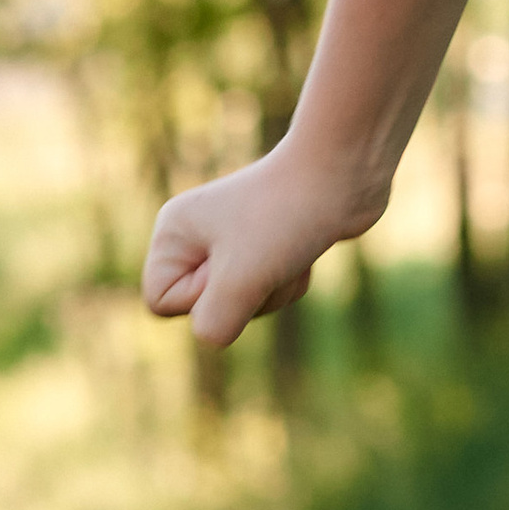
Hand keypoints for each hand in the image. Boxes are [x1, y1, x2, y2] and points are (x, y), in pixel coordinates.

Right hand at [142, 143, 383, 350]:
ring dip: (274, 291)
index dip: (201, 296)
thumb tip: (214, 337)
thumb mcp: (241, 280)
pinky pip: (268, 294)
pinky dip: (290, 282)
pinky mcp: (269, 247)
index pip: (161, 304)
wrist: (347, 172)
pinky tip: (305, 250)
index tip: (233, 259)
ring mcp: (234, 241)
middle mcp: (197, 235)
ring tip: (290, 250)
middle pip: (206, 311)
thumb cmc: (287, 217)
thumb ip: (214, 324)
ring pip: (241, 308)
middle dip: (246, 297)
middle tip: (268, 255)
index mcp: (173, 232)